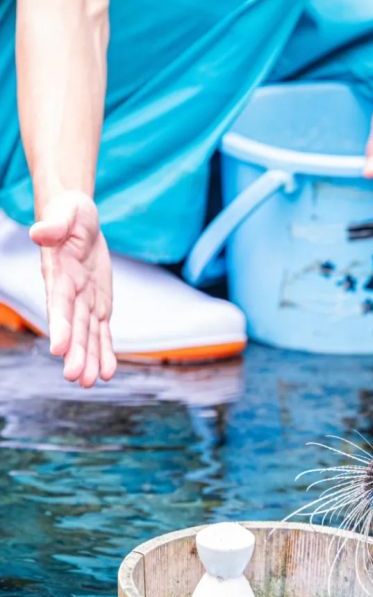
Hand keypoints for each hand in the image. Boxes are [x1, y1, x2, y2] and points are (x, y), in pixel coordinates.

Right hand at [29, 191, 116, 386]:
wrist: (78, 219)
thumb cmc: (70, 214)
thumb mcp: (67, 213)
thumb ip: (54, 226)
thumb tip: (39, 232)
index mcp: (59, 274)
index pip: (60, 304)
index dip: (61, 326)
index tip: (59, 349)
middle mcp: (69, 293)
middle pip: (74, 327)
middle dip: (76, 353)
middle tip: (77, 378)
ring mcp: (84, 302)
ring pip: (88, 335)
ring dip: (90, 359)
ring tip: (90, 383)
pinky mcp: (98, 305)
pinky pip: (103, 331)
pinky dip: (106, 351)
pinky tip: (108, 373)